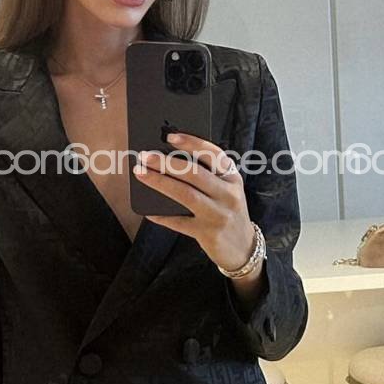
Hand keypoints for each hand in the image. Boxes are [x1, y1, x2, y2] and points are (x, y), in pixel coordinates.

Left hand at [135, 131, 256, 270]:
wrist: (243, 247)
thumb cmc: (227, 212)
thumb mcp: (227, 191)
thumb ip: (208, 176)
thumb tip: (169, 160)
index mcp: (232, 178)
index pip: (214, 154)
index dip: (192, 143)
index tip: (170, 136)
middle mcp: (229, 194)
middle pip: (195, 173)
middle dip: (167, 162)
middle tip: (145, 156)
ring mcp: (219, 215)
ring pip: (186, 194)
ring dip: (160, 182)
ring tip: (141, 173)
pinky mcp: (208, 233)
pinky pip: (179, 222)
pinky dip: (162, 215)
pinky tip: (148, 210)